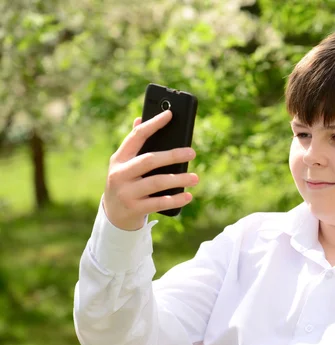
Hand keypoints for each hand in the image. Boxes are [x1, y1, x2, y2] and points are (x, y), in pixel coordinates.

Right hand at [102, 110, 198, 230]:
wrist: (114, 215)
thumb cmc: (126, 183)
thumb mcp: (125, 165)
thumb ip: (134, 145)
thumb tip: (140, 118)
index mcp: (119, 158)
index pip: (136, 137)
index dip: (153, 124)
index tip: (169, 114)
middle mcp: (120, 174)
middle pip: (149, 160)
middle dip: (172, 155)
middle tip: (192, 153)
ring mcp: (126, 192)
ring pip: (156, 183)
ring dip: (178, 180)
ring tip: (195, 178)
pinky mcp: (134, 209)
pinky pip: (159, 203)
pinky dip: (175, 199)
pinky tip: (188, 196)